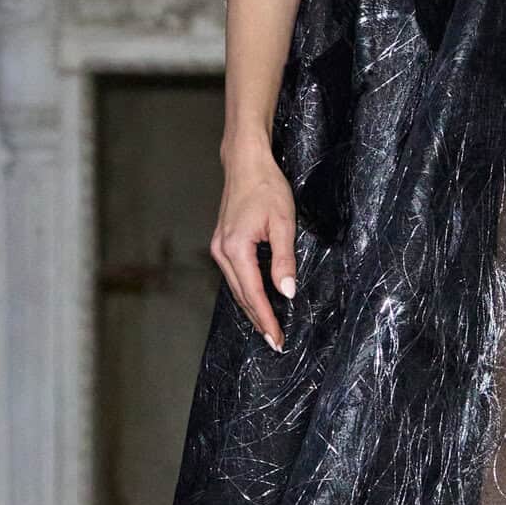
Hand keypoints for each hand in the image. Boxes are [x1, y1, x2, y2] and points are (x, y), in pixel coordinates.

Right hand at [212, 141, 296, 351]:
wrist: (246, 163)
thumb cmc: (266, 187)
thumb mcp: (283, 222)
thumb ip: (284, 259)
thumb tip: (286, 292)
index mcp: (236, 248)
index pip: (253, 294)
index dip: (266, 319)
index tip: (277, 339)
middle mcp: (222, 251)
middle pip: (241, 296)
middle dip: (258, 320)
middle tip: (274, 342)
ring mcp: (219, 247)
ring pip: (236, 288)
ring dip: (251, 308)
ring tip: (268, 327)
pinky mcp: (222, 243)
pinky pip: (234, 275)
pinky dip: (245, 291)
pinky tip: (257, 300)